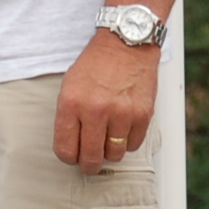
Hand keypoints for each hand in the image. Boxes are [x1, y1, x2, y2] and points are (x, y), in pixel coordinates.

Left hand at [54, 33, 159, 172]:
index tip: (73, 156)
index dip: (69, 158)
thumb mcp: (70, 86)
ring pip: (115, 155)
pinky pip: (134, 145)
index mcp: (71, 103)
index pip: (65, 150)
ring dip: (110, 151)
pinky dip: (128, 142)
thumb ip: (69, 118)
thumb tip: (73, 149)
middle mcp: (96, 109)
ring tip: (108, 139)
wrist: (125, 44)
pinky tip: (123, 128)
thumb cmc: (96, 65)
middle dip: (89, 164)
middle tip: (90, 162)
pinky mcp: (143, 114)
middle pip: (91, 158)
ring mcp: (121, 113)